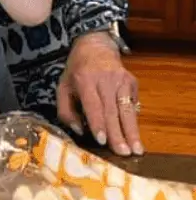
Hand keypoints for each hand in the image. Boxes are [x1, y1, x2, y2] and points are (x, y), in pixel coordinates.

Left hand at [57, 31, 142, 156]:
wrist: (95, 46)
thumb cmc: (77, 71)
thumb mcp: (63, 86)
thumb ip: (66, 110)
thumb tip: (79, 130)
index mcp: (84, 79)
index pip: (93, 104)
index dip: (98, 123)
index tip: (102, 140)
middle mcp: (105, 79)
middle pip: (112, 110)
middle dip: (118, 134)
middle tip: (123, 154)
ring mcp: (121, 79)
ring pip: (127, 109)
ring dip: (132, 131)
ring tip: (136, 150)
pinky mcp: (131, 81)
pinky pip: (132, 104)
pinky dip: (133, 120)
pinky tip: (134, 135)